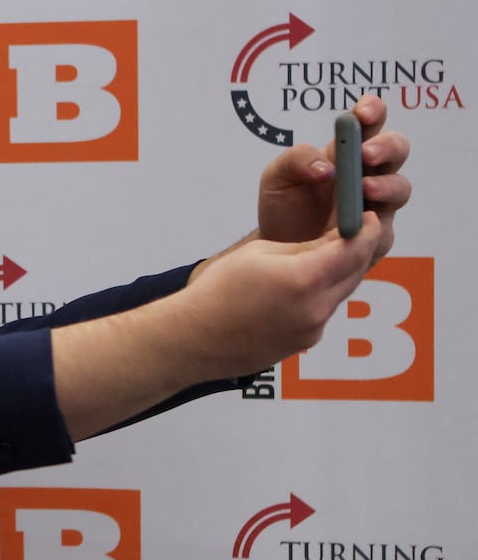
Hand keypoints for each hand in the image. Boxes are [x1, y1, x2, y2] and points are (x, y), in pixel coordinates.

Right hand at [169, 211, 384, 382]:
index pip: (354, 248)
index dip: (364, 230)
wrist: (194, 338)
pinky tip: (301, 288)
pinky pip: (325, 312)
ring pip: (341, 293)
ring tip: (326, 258)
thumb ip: (303, 247)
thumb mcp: (259, 253)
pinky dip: (322, 295)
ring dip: (341, 273)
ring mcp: (313, 328)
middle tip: (353, 232)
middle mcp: (316, 307)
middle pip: (356, 272)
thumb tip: (332, 243)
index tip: (366, 216)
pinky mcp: (305, 342)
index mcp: (304, 277)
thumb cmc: (218, 290)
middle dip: (358, 249)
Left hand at [256, 94, 410, 265]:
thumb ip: (296, 160)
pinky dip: (374, 226)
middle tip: (365, 153)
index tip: (363, 112)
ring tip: (364, 188)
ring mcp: (377, 205)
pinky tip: (357, 226)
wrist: (278, 252)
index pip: (369, 122)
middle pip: (397, 150)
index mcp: (347, 152)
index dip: (373, 110)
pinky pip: (386, 231)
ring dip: (386, 185)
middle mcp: (370, 174)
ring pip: (401, 188)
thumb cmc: (283, 207)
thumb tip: (326, 166)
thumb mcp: (276, 178)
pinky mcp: (376, 238)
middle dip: (386, 146)